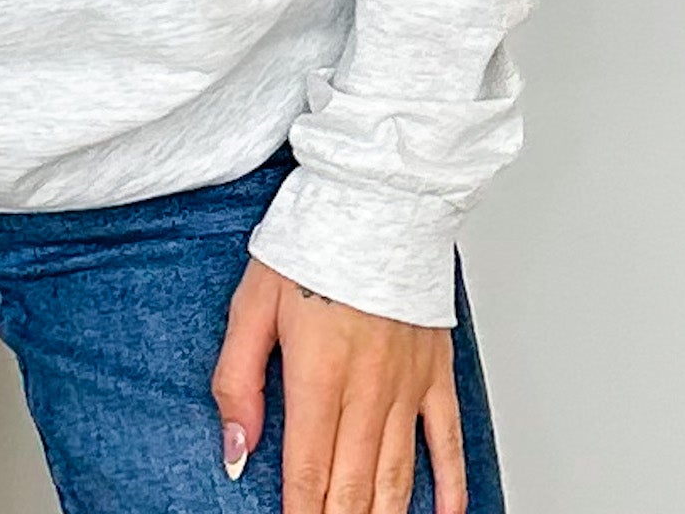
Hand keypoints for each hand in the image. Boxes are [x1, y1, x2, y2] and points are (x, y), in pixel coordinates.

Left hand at [210, 256, 466, 512]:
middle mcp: (367, 388)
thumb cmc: (312, 242)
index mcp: (318, 374)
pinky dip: (449, 487)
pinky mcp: (436, 372)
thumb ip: (237, 380)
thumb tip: (235, 450)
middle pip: (352, 485)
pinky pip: (447, 441)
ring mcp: (407, 385)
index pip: (306, 471)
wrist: (377, 198)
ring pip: (397, 476)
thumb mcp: (252, 304)